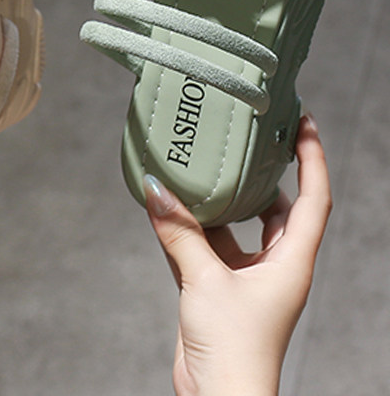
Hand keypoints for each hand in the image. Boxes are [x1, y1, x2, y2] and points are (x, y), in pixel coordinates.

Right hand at [144, 115, 330, 395]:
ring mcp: (248, 278)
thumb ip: (179, 232)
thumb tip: (155, 188)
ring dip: (223, 200)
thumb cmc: (234, 347)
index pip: (313, 198)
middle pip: (278, 207)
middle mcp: (276, 265)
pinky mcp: (221, 289)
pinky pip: (209, 246)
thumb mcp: (205, 281)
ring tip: (204, 165)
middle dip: (266, 173)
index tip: (302, 122)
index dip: (312, 157)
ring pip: (239, 226)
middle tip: (248, 137)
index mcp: (292, 261)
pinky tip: (172, 206)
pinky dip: (193, 226)